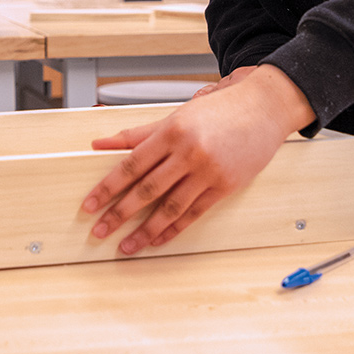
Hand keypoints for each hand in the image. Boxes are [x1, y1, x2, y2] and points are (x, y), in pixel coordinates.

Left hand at [81, 64, 314, 254]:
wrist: (263, 108)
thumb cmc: (219, 110)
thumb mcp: (175, 116)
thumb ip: (136, 133)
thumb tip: (100, 143)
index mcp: (172, 131)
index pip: (131, 164)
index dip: (108, 187)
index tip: (91, 203)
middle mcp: (189, 152)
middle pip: (147, 189)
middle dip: (119, 213)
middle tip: (99, 230)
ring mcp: (208, 171)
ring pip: (170, 207)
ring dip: (144, 230)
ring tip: (126, 245)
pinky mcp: (225, 186)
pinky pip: (194, 214)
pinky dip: (173, 230)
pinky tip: (157, 239)